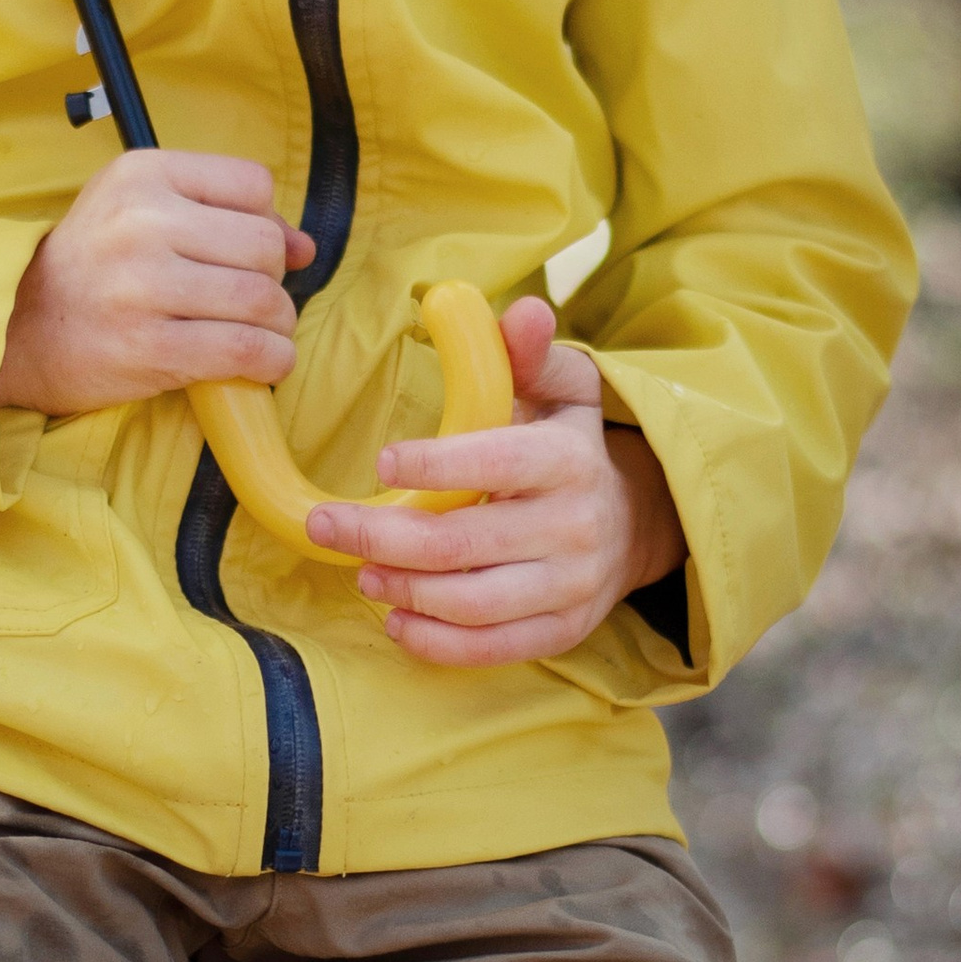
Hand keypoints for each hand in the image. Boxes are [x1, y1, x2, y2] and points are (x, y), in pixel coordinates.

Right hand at [0, 151, 314, 418]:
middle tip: (251, 301)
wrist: (19, 332)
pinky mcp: (150, 346)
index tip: (244, 252)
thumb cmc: (93, 268)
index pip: (252, 184)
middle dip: (274, 280)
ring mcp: (143, 285)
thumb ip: (224, 215)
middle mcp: (141, 221)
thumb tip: (306, 247)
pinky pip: (246, 350)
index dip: (265, 221)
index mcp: (141, 174)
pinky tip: (262, 364)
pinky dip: (272, 361)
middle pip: (265, 245)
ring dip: (278, 325)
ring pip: (263, 299)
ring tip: (259, 334)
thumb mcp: (141, 212)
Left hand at [303, 297, 684, 664]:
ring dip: (402, 590)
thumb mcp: (560, 388)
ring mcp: (570, 585)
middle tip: (326, 524)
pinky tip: (396, 617)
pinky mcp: (561, 630)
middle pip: (462, 543)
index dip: (434, 466)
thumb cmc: (570, 445)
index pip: (496, 462)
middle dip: (380, 535)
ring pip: (470, 603)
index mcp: (568, 459)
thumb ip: (529, 354)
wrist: (634, 521)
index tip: (380, 462)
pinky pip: (491, 650)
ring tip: (360, 570)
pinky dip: (435, 642)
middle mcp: (574, 526)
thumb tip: (521, 312)